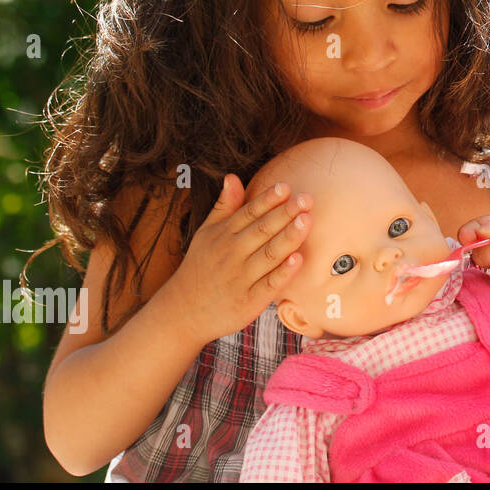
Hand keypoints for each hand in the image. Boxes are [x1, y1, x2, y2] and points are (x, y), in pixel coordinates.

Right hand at [160, 174, 309, 346]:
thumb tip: (233, 176)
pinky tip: (298, 259)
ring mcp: (240, 278)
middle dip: (285, 213)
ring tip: (307, 220)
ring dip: (289, 237)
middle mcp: (231, 254)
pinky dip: (283, 272)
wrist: (181, 313)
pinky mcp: (249, 301)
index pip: (249, 213)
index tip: (286, 186)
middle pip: (262, 230)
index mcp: (222, 235)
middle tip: (306, 198)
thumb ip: (223, 206)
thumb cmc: (200, 267)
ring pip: (269, 254)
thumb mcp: (206, 234)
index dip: (267, 199)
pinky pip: (269, 285)